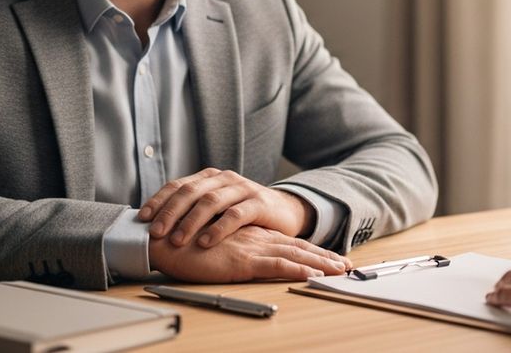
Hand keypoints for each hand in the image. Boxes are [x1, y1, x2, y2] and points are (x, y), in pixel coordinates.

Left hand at [138, 168, 316, 248]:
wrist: (285, 211)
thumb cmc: (244, 213)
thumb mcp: (217, 208)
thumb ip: (193, 210)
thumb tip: (156, 226)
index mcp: (209, 177)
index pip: (178, 185)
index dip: (159, 201)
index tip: (142, 219)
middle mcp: (224, 179)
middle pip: (191, 192)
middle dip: (170, 213)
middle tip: (155, 233)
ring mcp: (243, 188)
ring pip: (211, 202)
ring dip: (191, 222)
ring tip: (177, 240)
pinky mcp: (259, 203)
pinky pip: (235, 215)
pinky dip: (218, 229)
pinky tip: (206, 242)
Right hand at [148, 225, 349, 282]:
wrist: (162, 239)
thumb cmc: (183, 244)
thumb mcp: (216, 246)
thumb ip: (234, 248)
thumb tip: (247, 259)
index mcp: (251, 234)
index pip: (288, 242)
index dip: (312, 250)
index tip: (332, 259)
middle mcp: (255, 237)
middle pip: (298, 246)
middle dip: (325, 257)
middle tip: (348, 266)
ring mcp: (250, 246)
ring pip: (294, 253)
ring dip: (320, 263)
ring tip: (341, 271)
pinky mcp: (241, 258)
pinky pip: (276, 264)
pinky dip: (297, 269)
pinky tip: (313, 275)